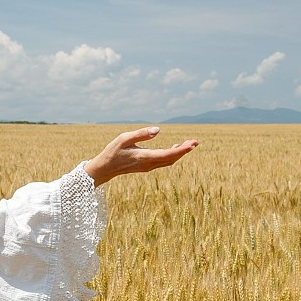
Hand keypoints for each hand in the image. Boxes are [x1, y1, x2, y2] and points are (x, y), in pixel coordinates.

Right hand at [82, 128, 197, 185]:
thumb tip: (158, 130)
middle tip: (196, 141)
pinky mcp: (146, 167)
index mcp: (144, 157)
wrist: (105, 169)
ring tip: (190, 144)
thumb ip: (141, 134)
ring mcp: (148, 167)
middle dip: (184, 151)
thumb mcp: (124, 138)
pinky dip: (172, 155)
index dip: (181, 150)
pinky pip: (164, 162)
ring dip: (180, 153)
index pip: (168, 155)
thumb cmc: (112, 152)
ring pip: (169, 161)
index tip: (192, 145)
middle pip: (172, 159)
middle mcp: (149, 164)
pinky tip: (176, 148)